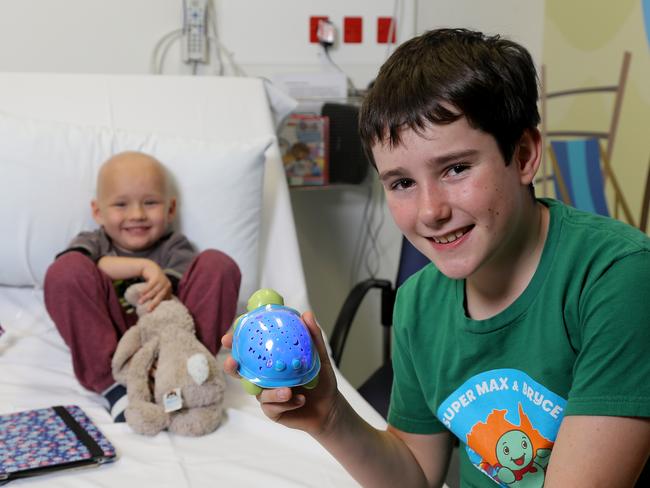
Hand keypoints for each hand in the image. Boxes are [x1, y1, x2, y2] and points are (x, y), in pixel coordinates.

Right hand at [139, 260, 172, 311]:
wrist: (150, 267)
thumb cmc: (153, 281)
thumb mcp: (158, 288)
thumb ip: (158, 296)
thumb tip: (154, 309)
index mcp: (169, 289)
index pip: (165, 299)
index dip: (159, 305)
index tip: (154, 312)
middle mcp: (167, 285)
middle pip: (160, 296)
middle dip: (153, 304)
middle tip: (148, 310)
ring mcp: (162, 280)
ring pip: (154, 291)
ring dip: (146, 297)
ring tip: (140, 302)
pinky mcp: (156, 277)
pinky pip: (150, 285)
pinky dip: (145, 290)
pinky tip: (140, 294)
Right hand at [222, 311, 340, 435]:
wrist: (330, 407)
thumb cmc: (320, 380)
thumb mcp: (319, 356)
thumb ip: (313, 337)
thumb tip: (306, 315)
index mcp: (271, 361)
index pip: (249, 350)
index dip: (235, 343)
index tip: (227, 338)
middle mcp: (265, 377)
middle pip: (242, 371)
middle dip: (232, 367)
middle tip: (232, 362)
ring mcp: (267, 394)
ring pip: (259, 392)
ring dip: (272, 392)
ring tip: (288, 391)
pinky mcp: (272, 411)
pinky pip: (272, 407)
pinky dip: (286, 403)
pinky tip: (300, 400)